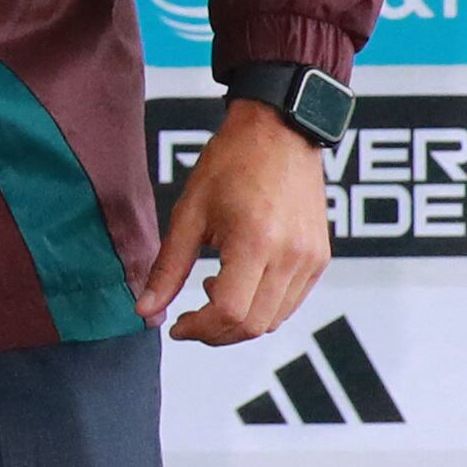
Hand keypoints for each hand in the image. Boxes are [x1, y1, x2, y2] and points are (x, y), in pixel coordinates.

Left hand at [137, 94, 333, 344]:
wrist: (279, 133)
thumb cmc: (230, 164)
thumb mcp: (188, 212)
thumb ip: (167, 267)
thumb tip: (146, 310)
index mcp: (255, 242)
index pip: (231, 313)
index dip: (200, 329)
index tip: (176, 326)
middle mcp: (292, 257)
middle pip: (256, 325)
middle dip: (217, 333)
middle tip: (188, 319)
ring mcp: (312, 261)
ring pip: (276, 320)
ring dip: (239, 323)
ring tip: (210, 294)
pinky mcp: (320, 259)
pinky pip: (291, 302)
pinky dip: (262, 308)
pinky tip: (237, 284)